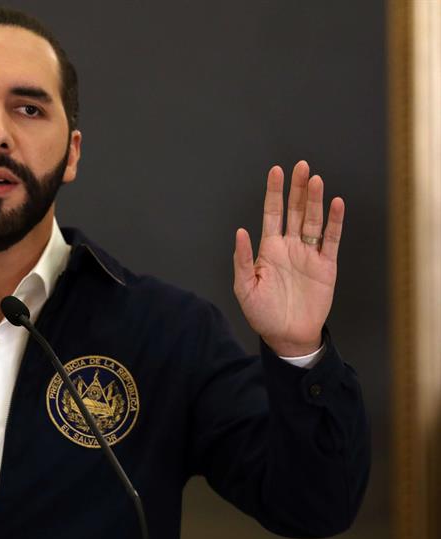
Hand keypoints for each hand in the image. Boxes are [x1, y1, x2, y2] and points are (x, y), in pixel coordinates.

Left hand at [233, 161, 344, 356]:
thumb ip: (243, 259)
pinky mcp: (326, 266)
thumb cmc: (263, 313)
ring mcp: (309, 254)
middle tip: (301, 166)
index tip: (276, 171)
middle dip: (297, 188)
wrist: (287, 336)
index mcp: (269, 249)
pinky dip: (335, 222)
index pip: (272, 213)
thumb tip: (240, 231)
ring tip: (315, 180)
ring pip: (313, 220)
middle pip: (294, 211)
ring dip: (315, 200)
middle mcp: (290, 247)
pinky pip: (331, 240)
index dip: (274, 192)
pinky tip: (336, 204)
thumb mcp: (245, 288)